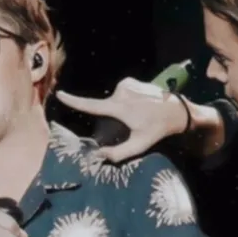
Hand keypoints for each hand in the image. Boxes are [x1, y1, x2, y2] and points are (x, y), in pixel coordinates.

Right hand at [56, 77, 189, 161]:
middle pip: (105, 108)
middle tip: (133, 124)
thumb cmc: (158, 129)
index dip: (74, 102)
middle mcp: (120, 92)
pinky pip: (121, 93)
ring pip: (113, 101)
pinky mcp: (130, 80)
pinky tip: (139, 106)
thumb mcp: (140, 145)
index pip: (92, 106)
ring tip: (139, 115)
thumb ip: (118, 154)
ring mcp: (125, 84)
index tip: (60, 95)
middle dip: (112, 118)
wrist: (178, 110)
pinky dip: (125, 100)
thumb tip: (98, 156)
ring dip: (120, 108)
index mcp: (119, 107)